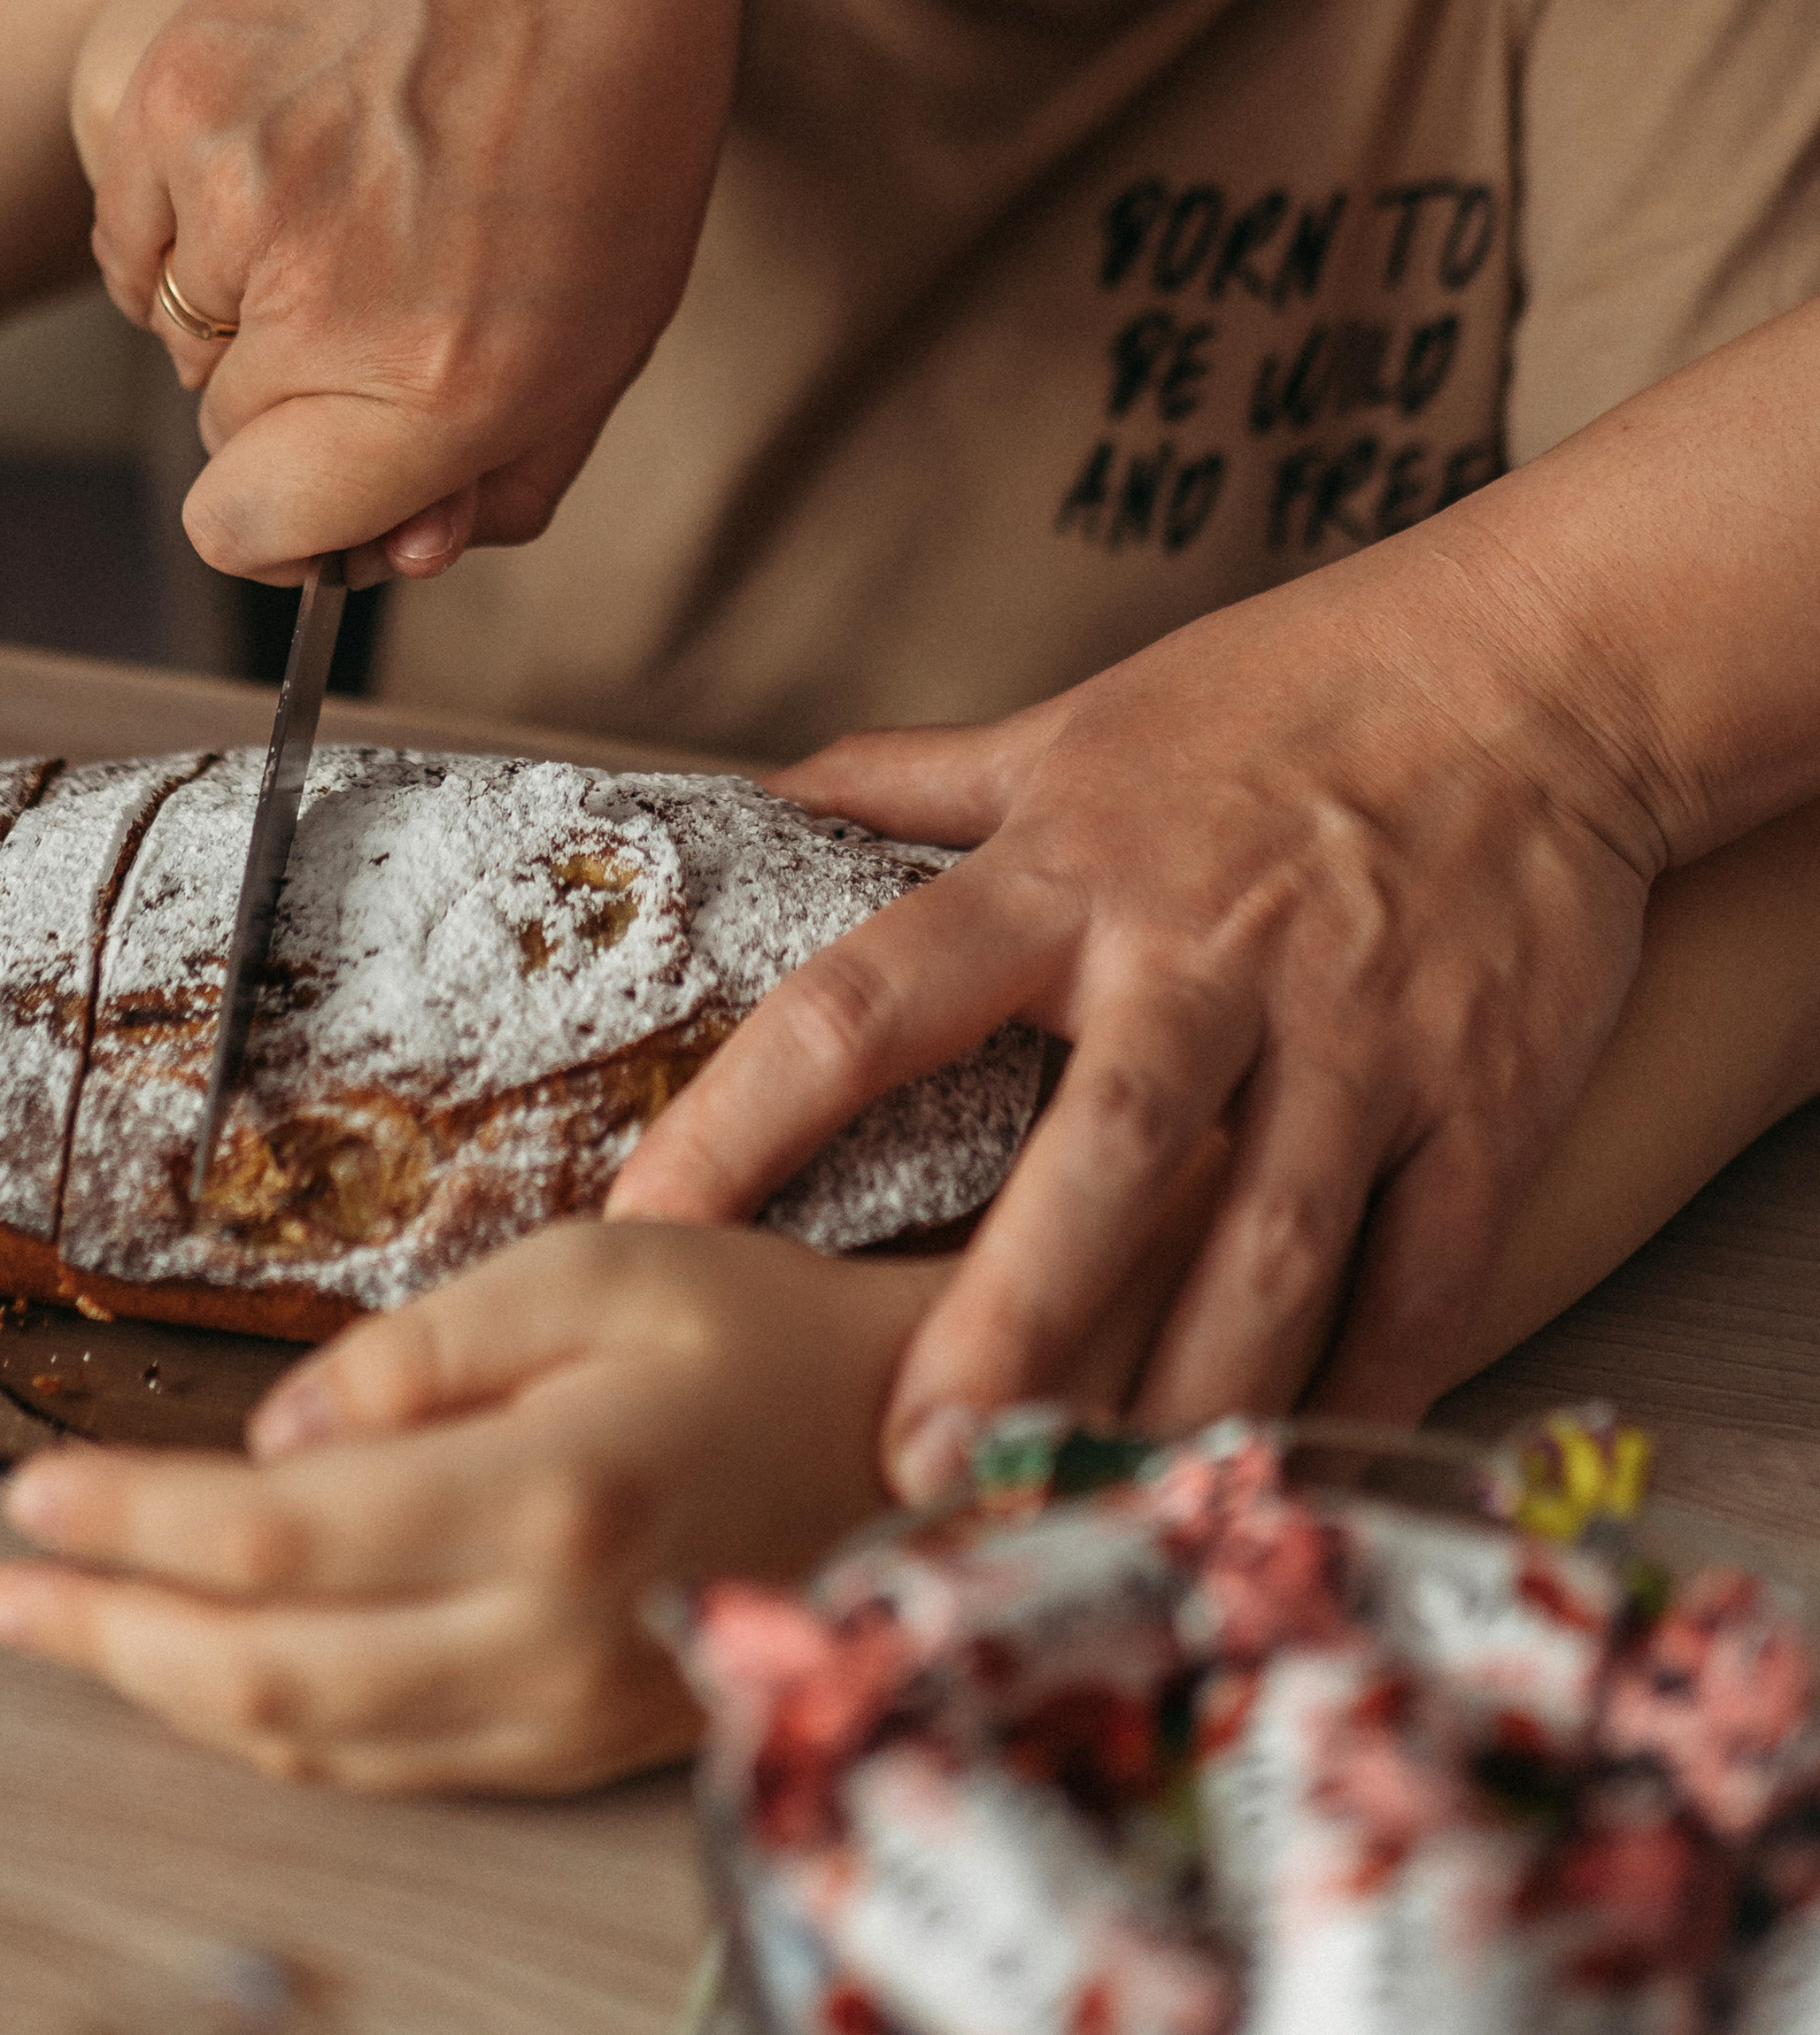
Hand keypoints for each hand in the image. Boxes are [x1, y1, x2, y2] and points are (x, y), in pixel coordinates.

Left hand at [0, 1223, 946, 1795]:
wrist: (916, 1450)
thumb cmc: (761, 1329)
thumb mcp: (605, 1263)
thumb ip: (434, 1345)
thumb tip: (283, 1422)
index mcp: (547, 1497)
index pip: (278, 1533)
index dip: (135, 1518)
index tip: (34, 1491)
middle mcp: (546, 1634)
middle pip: (269, 1667)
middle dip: (111, 1631)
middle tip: (5, 1591)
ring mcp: (564, 1711)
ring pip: (318, 1738)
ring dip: (171, 1693)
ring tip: (72, 1633)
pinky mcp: (579, 1744)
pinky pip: (392, 1766)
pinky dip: (279, 1730)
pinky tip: (214, 1679)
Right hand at [77, 0, 738, 589]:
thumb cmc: (604, 126)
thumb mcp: (604, 337)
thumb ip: (500, 479)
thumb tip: (395, 558)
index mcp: (440, 388)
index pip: (251, 530)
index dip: (287, 519)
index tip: (322, 481)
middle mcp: (321, 307)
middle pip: (220, 433)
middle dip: (287, 394)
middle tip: (380, 280)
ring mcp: (232, 198)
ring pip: (177, 329)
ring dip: (240, 296)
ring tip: (349, 191)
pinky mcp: (169, 106)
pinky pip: (132, 236)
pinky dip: (187, 217)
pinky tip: (285, 143)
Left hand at [606, 530, 1666, 1484]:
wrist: (1538, 663)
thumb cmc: (1286, 692)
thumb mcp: (1080, 723)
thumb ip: (919, 781)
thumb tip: (763, 798)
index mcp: (1068, 870)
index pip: (867, 1004)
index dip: (744, 1120)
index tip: (640, 1228)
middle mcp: (1202, 961)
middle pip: (1093, 1162)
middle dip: (1006, 1326)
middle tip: (914, 1463)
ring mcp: (1354, 1035)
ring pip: (1262, 1247)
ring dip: (1180, 1393)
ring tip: (1095, 1515)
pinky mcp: (1485, 1094)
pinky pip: (1422, 1271)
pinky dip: (1361, 1385)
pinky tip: (1286, 1474)